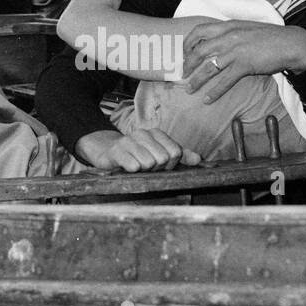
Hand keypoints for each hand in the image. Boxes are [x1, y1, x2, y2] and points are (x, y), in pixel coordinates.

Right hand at [74, 128, 200, 172]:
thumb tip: (198, 159)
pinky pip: (133, 166)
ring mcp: (129, 141)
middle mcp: (143, 134)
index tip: (160, 165)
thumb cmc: (137, 154)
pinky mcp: (116, 152)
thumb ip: (180, 155)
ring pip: (149, 163)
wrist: (108, 152)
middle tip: (146, 167)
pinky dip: (132, 171)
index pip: (176, 152)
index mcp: (156, 133)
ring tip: (136, 166)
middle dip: (157, 168)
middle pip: (163, 158)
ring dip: (144, 170)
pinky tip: (127, 168)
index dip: (170, 164)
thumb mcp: (159, 153)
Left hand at [181, 22, 305, 102]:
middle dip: (188, 64)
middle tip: (183, 74)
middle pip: (199, 51)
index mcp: (228, 26)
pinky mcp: (244, 65)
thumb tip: (216, 41)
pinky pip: (224, 81)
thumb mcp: (246, 28)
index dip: (188, 42)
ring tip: (189, 89)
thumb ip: (230, 32)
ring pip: (208, 68)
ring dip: (197, 80)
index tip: (184, 52)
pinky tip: (207, 99)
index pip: (199, 30)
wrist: (289, 43)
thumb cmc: (269, 37)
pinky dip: (214, 92)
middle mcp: (228, 37)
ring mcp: (235, 51)